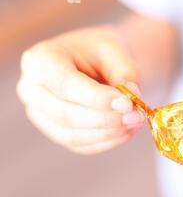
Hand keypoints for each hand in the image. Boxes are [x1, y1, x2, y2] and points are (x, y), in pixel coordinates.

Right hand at [17, 26, 144, 153]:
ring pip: (72, 135)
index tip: (127, 103)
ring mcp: (40, 115)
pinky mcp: (55, 132)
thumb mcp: (115, 50)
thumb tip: (131, 100)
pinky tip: (127, 131)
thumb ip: (124, 73)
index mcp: (40, 59)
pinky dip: (107, 142)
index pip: (64, 84)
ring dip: (108, 133)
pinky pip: (80, 145)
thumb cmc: (101, 52)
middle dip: (105, 119)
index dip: (96, 98)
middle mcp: (31, 89)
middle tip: (137, 116)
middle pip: (65, 114)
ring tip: (136, 122)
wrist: (95, 62)